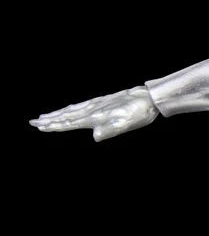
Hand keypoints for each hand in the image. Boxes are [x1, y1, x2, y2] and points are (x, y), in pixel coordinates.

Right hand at [30, 87, 157, 141]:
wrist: (148, 98)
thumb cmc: (138, 113)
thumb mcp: (126, 125)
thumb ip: (110, 130)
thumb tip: (95, 137)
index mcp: (95, 117)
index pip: (70, 123)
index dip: (54, 125)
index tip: (39, 127)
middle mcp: (92, 110)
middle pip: (66, 115)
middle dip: (49, 120)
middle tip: (33, 122)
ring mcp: (96, 104)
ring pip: (71, 110)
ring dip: (56, 113)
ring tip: (43, 116)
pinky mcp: (101, 101)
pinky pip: (80, 106)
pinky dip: (69, 109)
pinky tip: (67, 109)